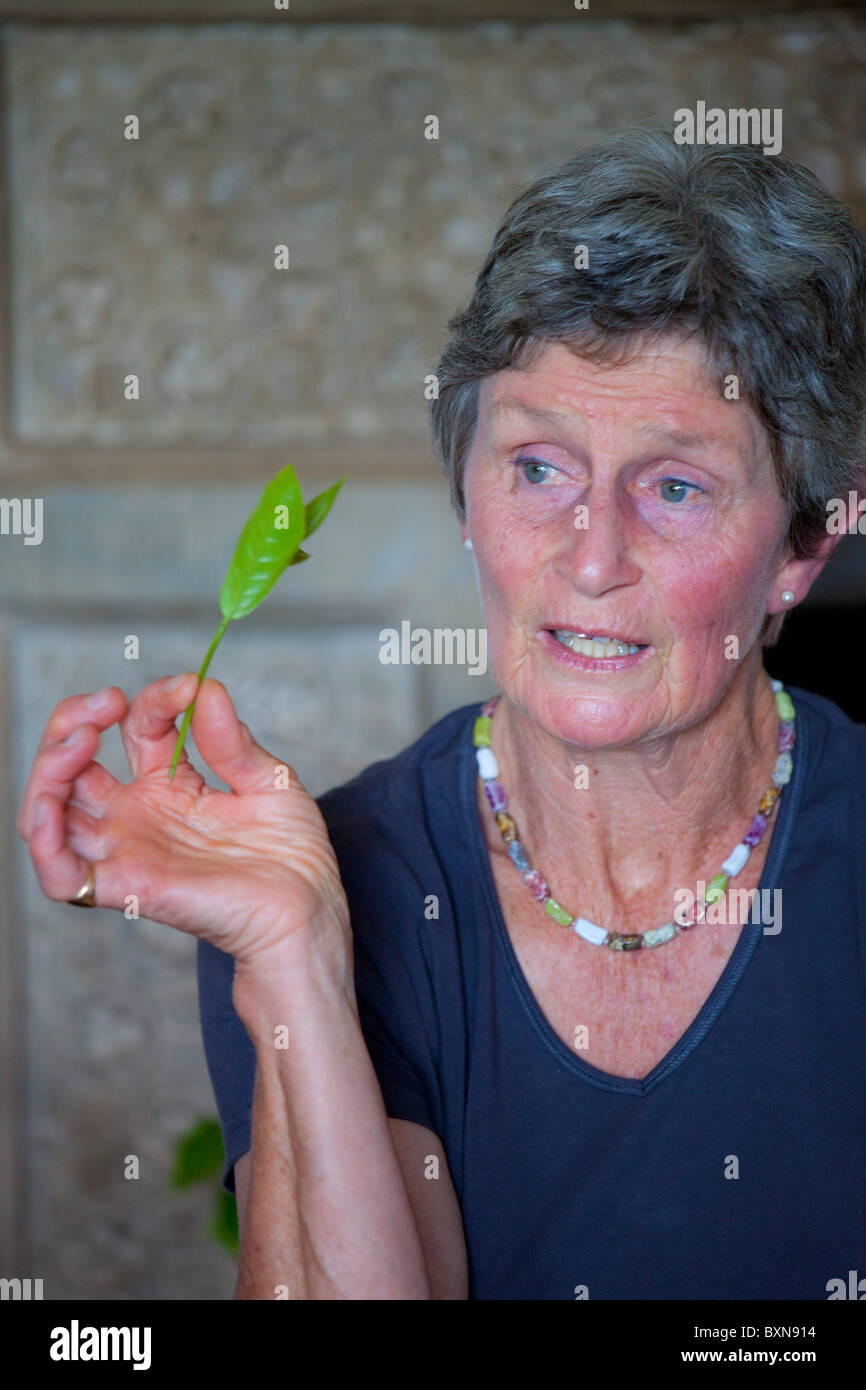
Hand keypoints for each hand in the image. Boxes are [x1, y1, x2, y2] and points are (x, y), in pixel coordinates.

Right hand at [16, 673, 350, 968]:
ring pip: (50, 813)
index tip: (188, 687)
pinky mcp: (128, 886)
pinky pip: (62, 875)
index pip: (136, 729)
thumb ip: (231, 740)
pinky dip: (42, 841)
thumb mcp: (268, 781)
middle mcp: (139, 817)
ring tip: (79, 740)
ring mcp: (128, 850)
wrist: (309, 910)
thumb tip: (204, 687)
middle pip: (71, 768)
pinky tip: (51, 809)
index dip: (153, 700)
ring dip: (48, 770)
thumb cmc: (293, 857)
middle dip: (71, 723)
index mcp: (170, 786)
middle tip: (106, 701)